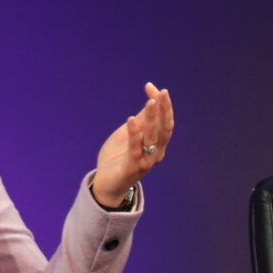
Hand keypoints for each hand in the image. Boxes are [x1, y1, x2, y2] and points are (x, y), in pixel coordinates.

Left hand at [91, 82, 174, 206]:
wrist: (107, 183)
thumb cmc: (118, 157)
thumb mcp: (130, 134)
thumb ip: (142, 119)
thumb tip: (151, 97)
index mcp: (157, 145)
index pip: (166, 123)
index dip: (164, 106)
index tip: (156, 88)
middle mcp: (156, 153)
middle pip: (163, 129)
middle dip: (163, 110)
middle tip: (161, 93)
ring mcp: (145, 162)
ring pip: (152, 138)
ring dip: (152, 119)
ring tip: (149, 102)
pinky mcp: (132, 168)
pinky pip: (134, 149)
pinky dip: (133, 134)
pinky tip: (131, 119)